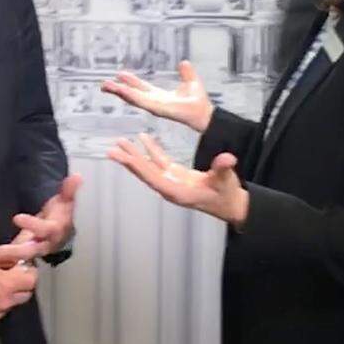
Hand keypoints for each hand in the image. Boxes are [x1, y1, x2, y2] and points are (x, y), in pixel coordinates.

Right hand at [0, 241, 47, 326]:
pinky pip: (1, 312)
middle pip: (27, 294)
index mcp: (7, 285)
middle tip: (9, 274)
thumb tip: (31, 246)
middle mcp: (5, 303)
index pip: (33, 280)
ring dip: (11, 294)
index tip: (20, 265)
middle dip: (22, 283)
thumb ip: (11, 251)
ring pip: (14, 304)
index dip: (29, 271)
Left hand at [12, 174, 81, 254]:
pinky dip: (6, 260)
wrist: (60, 230)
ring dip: (9, 257)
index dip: (32, 224)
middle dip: (18, 251)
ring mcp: (36, 251)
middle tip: (1, 251)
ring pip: (23, 258)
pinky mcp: (27, 255)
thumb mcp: (65, 202)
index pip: (45, 229)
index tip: (16, 218)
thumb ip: (69, 190)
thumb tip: (77, 176)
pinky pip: (17, 259)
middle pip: (33, 250)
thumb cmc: (60, 215)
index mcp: (55, 231)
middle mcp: (46, 244)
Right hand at [101, 60, 214, 132]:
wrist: (204, 113)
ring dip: (119, 92)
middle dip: (118, 89)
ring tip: (106, 87)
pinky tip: (121, 91)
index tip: (119, 74)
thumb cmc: (199, 102)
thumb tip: (183, 62)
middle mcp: (154, 102)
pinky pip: (141, 101)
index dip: (131, 81)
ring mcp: (154, 106)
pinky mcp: (157, 109)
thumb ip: (186, 73)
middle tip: (104, 84)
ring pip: (133, 98)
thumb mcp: (191, 81)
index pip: (142, 87)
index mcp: (160, 96)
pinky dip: (130, 96)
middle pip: (132, 94)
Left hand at [106, 133, 247, 225]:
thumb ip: (223, 169)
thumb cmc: (227, 196)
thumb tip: (227, 158)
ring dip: (135, 155)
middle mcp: (169, 188)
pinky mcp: (176, 175)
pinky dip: (151, 150)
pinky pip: (160, 161)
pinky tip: (143, 138)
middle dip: (129, 161)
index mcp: (177, 192)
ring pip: (149, 166)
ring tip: (120, 142)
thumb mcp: (226, 182)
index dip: (137, 167)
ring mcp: (171, 181)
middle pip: (145, 173)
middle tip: (112, 150)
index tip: (123, 158)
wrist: (231, 204)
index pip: (152, 178)